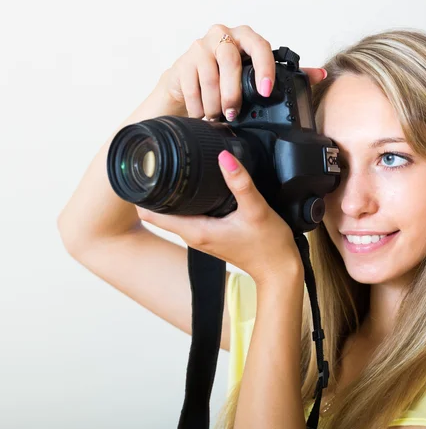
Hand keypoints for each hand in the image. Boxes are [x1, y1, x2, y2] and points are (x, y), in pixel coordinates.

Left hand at [136, 150, 301, 284]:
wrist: (279, 270)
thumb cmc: (268, 246)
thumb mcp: (256, 210)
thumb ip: (240, 182)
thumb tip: (225, 157)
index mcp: (196, 231)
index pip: (151, 214)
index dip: (142, 192)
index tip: (144, 171)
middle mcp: (193, 235)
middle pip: (158, 211)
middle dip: (153, 188)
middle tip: (156, 161)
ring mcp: (201, 236)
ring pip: (174, 213)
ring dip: (170, 194)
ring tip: (171, 169)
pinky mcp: (211, 234)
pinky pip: (189, 215)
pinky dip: (185, 201)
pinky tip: (195, 188)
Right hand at [154, 24, 326, 120]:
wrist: (189, 80)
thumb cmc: (227, 76)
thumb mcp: (257, 75)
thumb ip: (287, 74)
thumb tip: (320, 75)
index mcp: (245, 38)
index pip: (259, 46)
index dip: (264, 68)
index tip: (266, 91)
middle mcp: (222, 37)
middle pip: (230, 60)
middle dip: (233, 92)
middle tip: (234, 114)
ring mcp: (200, 47)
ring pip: (209, 76)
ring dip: (215, 102)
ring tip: (218, 117)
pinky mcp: (183, 62)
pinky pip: (191, 86)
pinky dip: (198, 106)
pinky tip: (202, 114)